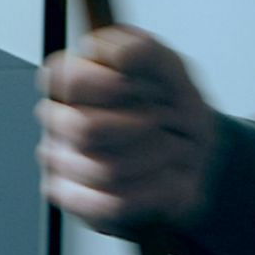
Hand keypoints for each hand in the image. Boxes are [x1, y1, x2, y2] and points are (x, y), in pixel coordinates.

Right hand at [37, 26, 219, 237]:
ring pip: (106, 169)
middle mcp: (57, 118)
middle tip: (164, 122)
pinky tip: (167, 178)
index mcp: (73, 77)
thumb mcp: (174, 72)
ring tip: (173, 149)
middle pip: (84, 129)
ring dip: (158, 158)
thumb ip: (147, 53)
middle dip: (142, 127)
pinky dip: (156, 189)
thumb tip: (121, 53)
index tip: (138, 87)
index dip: (107, 84)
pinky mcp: (72, 198)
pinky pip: (114, 202)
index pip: (65, 77)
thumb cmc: (176, 110)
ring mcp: (59, 160)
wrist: (197, 160)